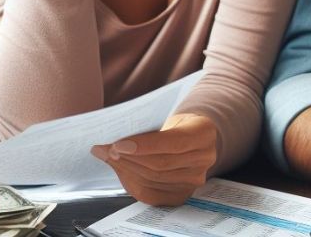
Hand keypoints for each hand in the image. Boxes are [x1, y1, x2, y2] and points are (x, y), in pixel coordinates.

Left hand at [91, 113, 218, 205]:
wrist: (195, 140)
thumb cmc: (177, 125)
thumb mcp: (170, 116)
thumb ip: (148, 126)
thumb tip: (113, 141)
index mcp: (204, 133)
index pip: (173, 142)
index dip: (144, 145)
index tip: (117, 145)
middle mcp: (204, 159)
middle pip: (161, 164)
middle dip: (129, 158)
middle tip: (106, 150)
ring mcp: (194, 180)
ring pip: (153, 179)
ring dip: (126, 169)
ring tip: (108, 158)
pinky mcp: (182, 194)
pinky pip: (151, 194)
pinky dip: (131, 183)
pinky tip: (121, 171)